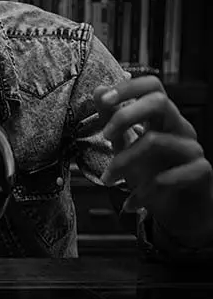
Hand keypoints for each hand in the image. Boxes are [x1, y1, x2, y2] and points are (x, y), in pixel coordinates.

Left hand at [94, 76, 212, 246]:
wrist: (181, 212)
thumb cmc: (153, 173)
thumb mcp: (125, 145)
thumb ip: (112, 119)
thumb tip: (98, 89)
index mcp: (162, 117)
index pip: (152, 86)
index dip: (128, 87)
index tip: (103, 99)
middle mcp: (179, 127)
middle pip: (160, 102)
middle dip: (125, 115)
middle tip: (105, 135)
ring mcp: (192, 148)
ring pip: (155, 141)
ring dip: (124, 162)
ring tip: (108, 179)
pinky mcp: (201, 172)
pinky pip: (169, 176)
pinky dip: (143, 192)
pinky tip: (131, 203)